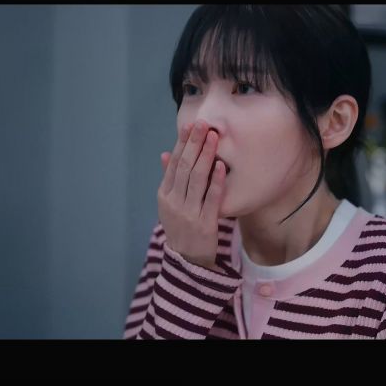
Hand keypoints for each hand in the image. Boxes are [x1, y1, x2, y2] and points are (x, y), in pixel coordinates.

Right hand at [156, 120, 226, 268]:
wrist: (186, 261)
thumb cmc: (180, 228)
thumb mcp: (169, 205)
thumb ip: (169, 179)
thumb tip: (165, 154)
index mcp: (164, 195)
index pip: (173, 164)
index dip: (181, 144)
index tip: (189, 126)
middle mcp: (174, 202)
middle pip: (184, 167)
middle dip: (194, 144)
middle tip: (203, 124)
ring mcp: (189, 212)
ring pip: (196, 179)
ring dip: (205, 156)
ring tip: (213, 137)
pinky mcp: (205, 223)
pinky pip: (211, 199)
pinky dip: (216, 181)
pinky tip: (221, 165)